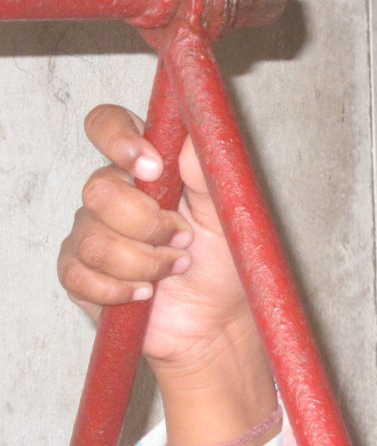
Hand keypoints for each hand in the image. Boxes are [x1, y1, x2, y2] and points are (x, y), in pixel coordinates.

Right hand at [58, 104, 257, 372]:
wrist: (217, 319)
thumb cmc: (224, 259)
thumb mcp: (228, 210)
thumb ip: (206, 170)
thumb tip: (191, 133)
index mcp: (149, 166)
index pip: (109, 126)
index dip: (118, 138)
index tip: (151, 167)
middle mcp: (115, 193)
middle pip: (99, 189)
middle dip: (147, 223)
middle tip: (183, 240)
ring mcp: (92, 232)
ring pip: (93, 239)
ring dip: (144, 261)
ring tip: (175, 268)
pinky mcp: (80, 273)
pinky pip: (79, 274)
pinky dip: (121, 289)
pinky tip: (146, 293)